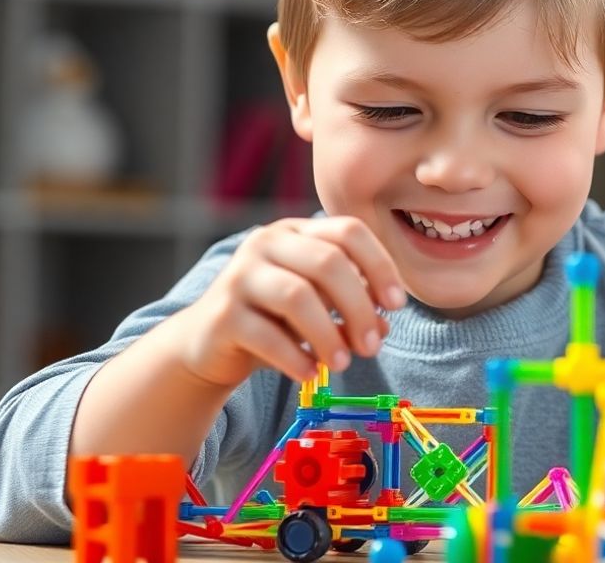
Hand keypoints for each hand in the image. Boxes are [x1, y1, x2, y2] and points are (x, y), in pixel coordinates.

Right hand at [159, 216, 407, 387]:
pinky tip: (310, 374)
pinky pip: (266, 335)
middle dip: (359, 307)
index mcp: (296, 232)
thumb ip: (351, 310)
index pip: (348, 230)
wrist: (207, 346)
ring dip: (329, 335)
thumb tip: (384, 326)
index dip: (380, 265)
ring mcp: (239, 275)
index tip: (396, 305)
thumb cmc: (273, 322)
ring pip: (297, 296)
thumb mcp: (319, 311)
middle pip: (328, 262)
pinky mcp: (222, 314)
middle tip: (373, 346)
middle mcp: (266, 243)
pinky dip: (295, 358)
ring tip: (342, 364)